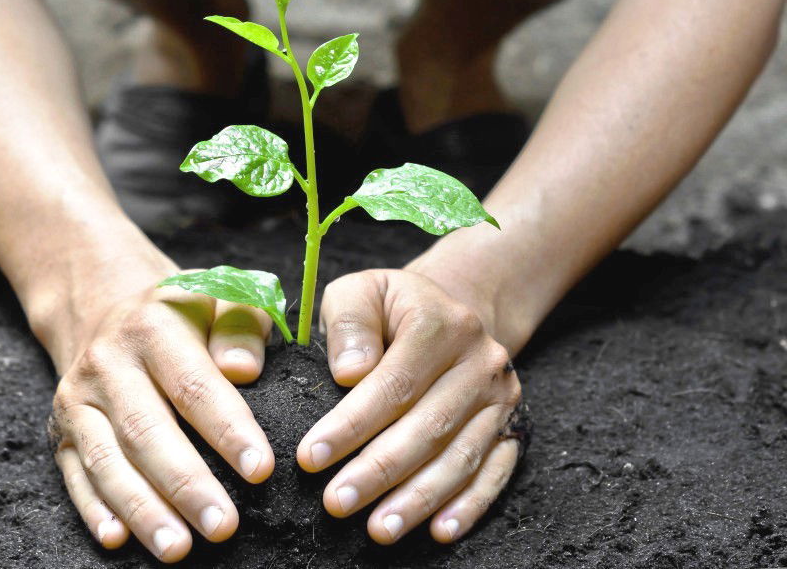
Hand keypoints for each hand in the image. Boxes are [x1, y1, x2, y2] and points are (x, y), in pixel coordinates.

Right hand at [41, 255, 274, 562]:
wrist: (102, 305)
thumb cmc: (184, 314)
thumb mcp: (220, 298)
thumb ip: (242, 326)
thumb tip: (245, 368)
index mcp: (153, 327)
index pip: (194, 384)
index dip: (227, 429)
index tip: (260, 469)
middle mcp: (108, 365)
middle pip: (147, 430)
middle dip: (186, 484)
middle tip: (223, 527)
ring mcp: (78, 401)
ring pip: (107, 461)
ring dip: (142, 509)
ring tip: (178, 548)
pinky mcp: (60, 431)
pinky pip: (73, 476)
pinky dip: (93, 510)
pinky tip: (118, 540)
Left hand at [297, 269, 521, 543]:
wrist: (456, 311)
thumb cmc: (393, 309)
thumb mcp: (362, 291)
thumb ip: (349, 323)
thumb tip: (349, 373)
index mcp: (441, 324)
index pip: (392, 384)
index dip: (350, 425)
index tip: (310, 458)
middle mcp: (480, 361)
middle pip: (427, 426)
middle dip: (378, 471)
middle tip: (336, 503)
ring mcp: (501, 397)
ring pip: (460, 457)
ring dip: (419, 499)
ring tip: (378, 529)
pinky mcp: (513, 425)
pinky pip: (495, 472)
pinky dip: (469, 506)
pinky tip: (438, 531)